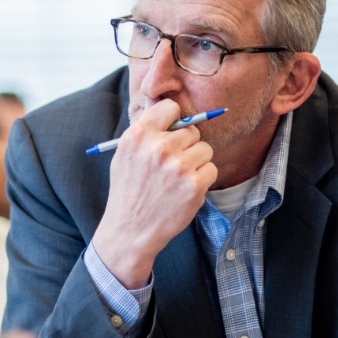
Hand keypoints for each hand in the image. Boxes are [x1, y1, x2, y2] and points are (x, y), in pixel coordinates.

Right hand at [91, 99, 216, 288]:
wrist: (130, 230)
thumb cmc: (129, 191)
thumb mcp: (125, 154)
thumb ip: (145, 131)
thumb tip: (168, 108)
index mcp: (138, 136)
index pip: (170, 107)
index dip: (174, 120)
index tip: (173, 133)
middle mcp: (158, 148)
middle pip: (192, 130)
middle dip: (187, 146)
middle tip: (174, 164)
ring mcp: (178, 167)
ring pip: (205, 149)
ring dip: (197, 162)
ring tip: (179, 178)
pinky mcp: (194, 185)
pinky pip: (211, 169)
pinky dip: (203, 179)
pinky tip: (186, 189)